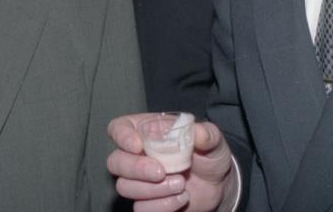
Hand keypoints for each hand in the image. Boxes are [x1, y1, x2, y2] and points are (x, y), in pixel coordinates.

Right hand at [108, 114, 234, 210]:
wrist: (218, 184)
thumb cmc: (208, 154)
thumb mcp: (213, 140)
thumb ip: (207, 134)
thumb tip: (199, 133)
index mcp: (145, 131)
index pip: (118, 128)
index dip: (122, 136)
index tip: (137, 145)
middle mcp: (136, 155)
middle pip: (115, 162)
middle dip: (136, 168)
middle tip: (161, 172)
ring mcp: (139, 181)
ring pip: (125, 187)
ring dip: (153, 189)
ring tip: (181, 183)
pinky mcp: (146, 202)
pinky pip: (141, 208)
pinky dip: (162, 205)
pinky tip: (182, 198)